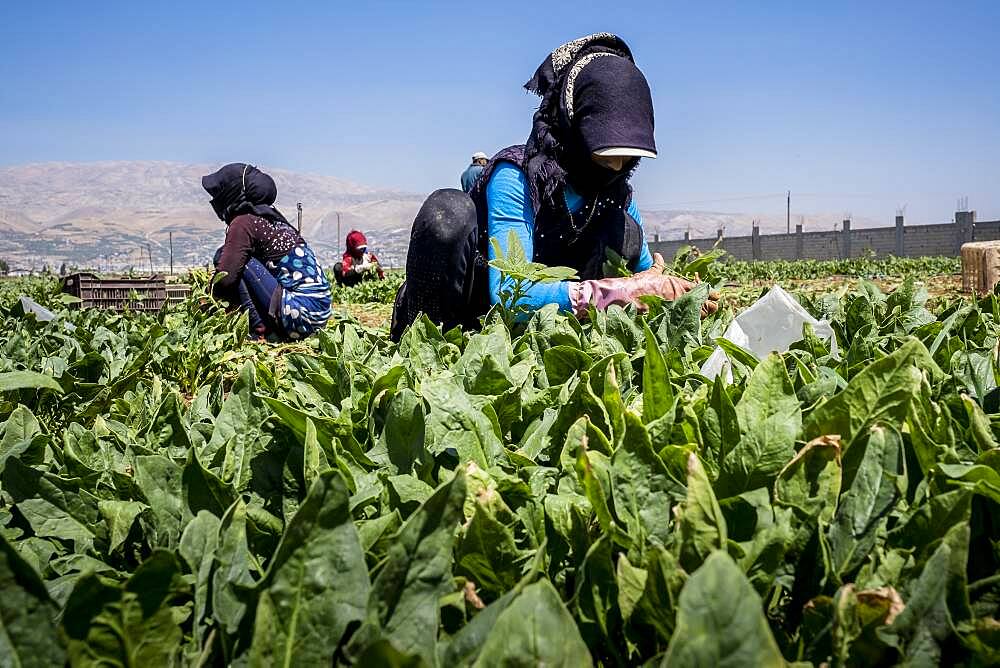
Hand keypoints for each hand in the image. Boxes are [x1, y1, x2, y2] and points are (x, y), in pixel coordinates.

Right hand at [570, 252, 720, 317]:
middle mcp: (680, 293)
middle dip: (710, 305)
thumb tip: (659, 255)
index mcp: (676, 282)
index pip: (699, 287)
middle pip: (704, 300)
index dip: (709, 292)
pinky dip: (696, 322)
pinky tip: (700, 323)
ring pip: (700, 310)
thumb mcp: (649, 273)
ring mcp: (677, 303)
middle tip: (714, 308)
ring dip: (705, 314)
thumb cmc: (637, 285)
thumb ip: (657, 265)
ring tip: (709, 316)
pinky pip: (689, 319)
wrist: (625, 296)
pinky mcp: (672, 314)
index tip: (716, 296)